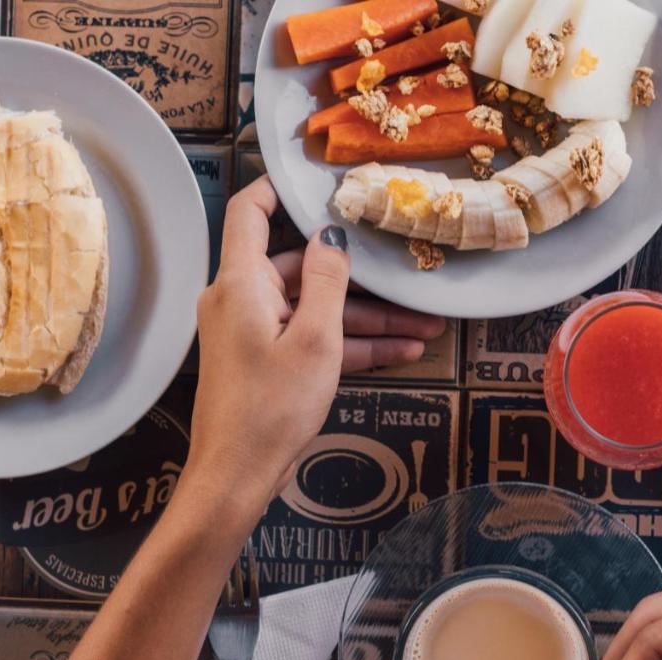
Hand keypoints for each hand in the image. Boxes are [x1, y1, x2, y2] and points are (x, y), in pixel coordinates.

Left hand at [186, 177, 445, 502]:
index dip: (281, 188)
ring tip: (424, 325)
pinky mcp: (265, 361)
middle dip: (360, 276)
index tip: (320, 181)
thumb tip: (331, 235)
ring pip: (316, 308)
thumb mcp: (315, 340)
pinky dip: (350, 343)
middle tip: (405, 274)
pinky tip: (401, 350)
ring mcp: (252, 332)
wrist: (238, 476)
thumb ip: (328, 280)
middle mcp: (240, 300)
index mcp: (240, 283)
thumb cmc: (269, 410)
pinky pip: (311, 338)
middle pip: (302, 268)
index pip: (250, 210)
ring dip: (368, 317)